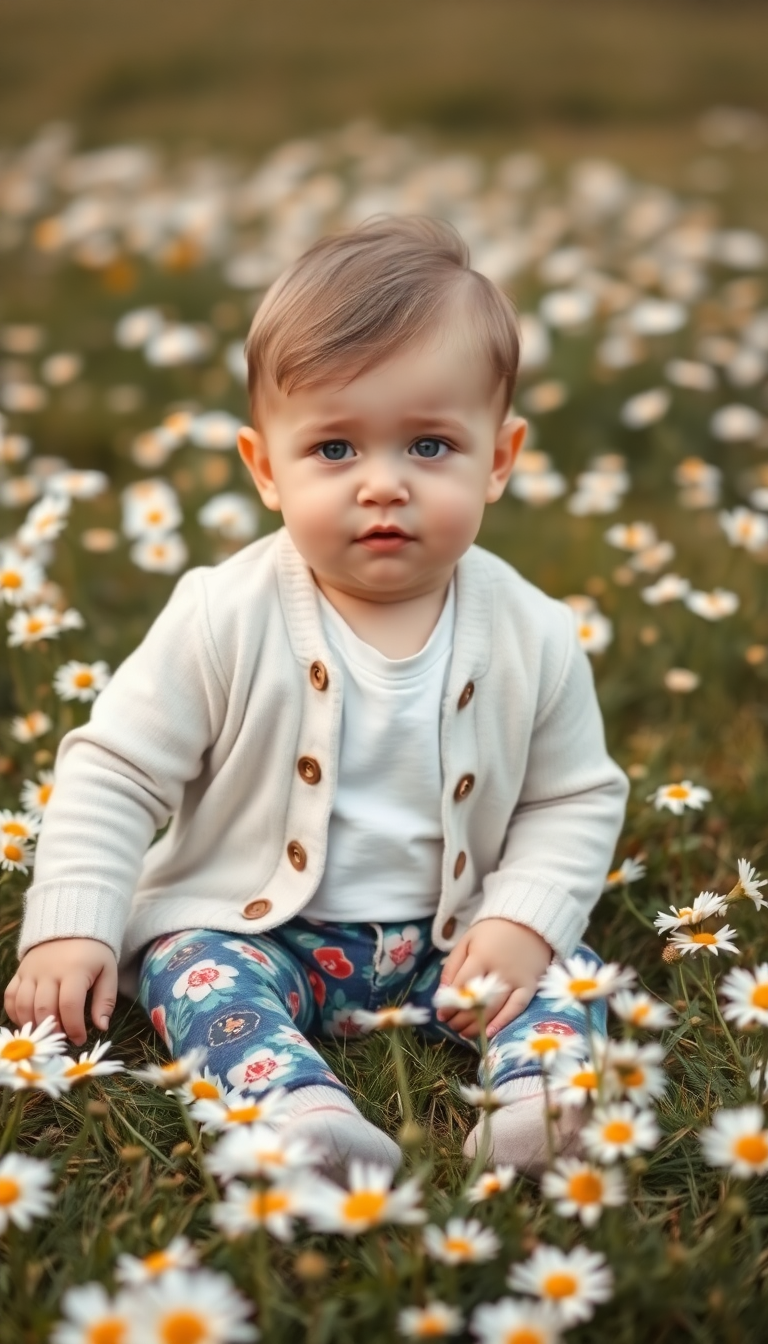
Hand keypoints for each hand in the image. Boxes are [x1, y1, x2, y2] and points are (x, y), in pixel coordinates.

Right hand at [4, 938, 117, 1047]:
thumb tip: (101, 1027)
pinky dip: (15, 1014)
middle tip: (63, 1039)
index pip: (70, 1005)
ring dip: (34, 1025)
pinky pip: (10, 997)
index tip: (80, 1040)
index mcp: (74, 970)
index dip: (74, 1027)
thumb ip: (106, 1000)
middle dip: (53, 1030)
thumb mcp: (108, 971)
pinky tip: (29, 1022)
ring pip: (24, 1005)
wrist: (70, 924)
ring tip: (48, 1033)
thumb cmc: (93, 953)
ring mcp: (30, 972)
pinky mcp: (19, 972)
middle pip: (44, 1008)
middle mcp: (48, 971)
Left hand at [437, 918, 552, 1039]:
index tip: (441, 1014)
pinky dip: (503, 1022)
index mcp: (481, 956)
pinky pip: (517, 1008)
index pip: (462, 986)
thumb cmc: (492, 932)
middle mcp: (500, 970)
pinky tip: (489, 1033)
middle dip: (461, 1018)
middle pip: (478, 1001)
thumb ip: (453, 965)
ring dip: (476, 1024)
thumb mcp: (467, 941)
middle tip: (450, 1025)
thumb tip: (442, 992)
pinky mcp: (530, 986)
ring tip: (463, 1032)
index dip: (450, 1003)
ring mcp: (517, 980)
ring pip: (495, 1009)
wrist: (529, 923)